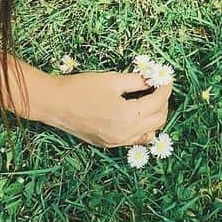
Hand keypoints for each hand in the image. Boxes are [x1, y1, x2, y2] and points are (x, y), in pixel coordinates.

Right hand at [37, 70, 169, 146]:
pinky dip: (142, 127)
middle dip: (163, 102)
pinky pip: (134, 139)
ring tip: (151, 99)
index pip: (158, 102)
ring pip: (148, 133)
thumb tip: (153, 77)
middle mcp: (124, 134)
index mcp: (127, 116)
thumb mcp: (113, 80)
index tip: (166, 78)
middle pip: (158, 120)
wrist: (55, 104)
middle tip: (160, 87)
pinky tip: (138, 114)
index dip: (165, 88)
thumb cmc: (82, 88)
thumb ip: (137, 80)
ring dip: (155, 116)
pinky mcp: (108, 144)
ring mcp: (116, 142)